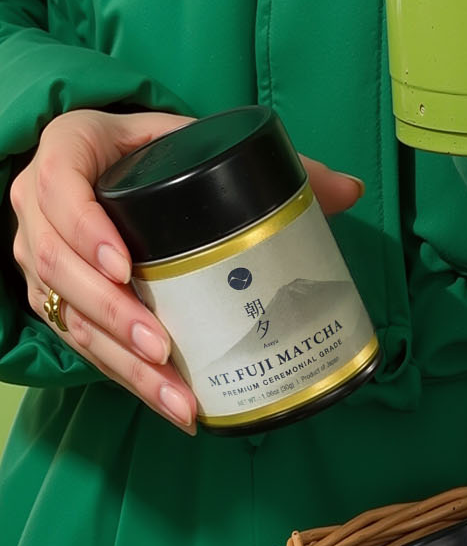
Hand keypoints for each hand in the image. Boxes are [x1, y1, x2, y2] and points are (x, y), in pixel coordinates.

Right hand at [11, 109, 364, 432]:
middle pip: (58, 267)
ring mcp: (39, 257)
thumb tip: (349, 190)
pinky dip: (124, 377)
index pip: (62, 189)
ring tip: (175, 396)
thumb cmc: (154, 152)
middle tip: (162, 351)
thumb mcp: (200, 142)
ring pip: (67, 316)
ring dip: (121, 364)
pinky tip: (169, 404)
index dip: (87, 231)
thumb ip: (277, 164)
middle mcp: (39, 207)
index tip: (127, 267)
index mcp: (70, 151)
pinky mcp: (54, 299)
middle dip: (112, 316)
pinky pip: (80, 343)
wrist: (109, 166)